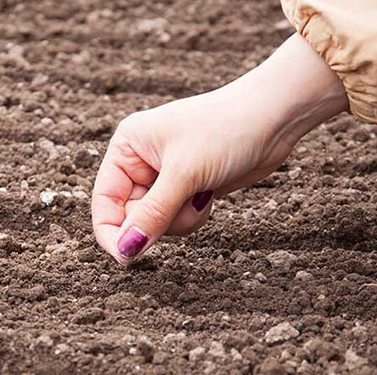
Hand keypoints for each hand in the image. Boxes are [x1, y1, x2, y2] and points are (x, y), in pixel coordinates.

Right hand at [92, 34, 347, 263]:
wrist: (272, 119)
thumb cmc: (225, 131)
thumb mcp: (184, 174)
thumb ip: (152, 215)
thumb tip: (126, 252)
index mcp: (128, 147)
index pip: (104, 200)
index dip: (111, 231)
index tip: (126, 258)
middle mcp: (142, 162)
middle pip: (132, 216)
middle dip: (160, 219)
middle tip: (188, 200)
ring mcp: (167, 176)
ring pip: (157, 222)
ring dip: (180, 218)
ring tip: (202, 194)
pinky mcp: (189, 187)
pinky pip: (179, 218)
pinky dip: (193, 215)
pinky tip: (209, 195)